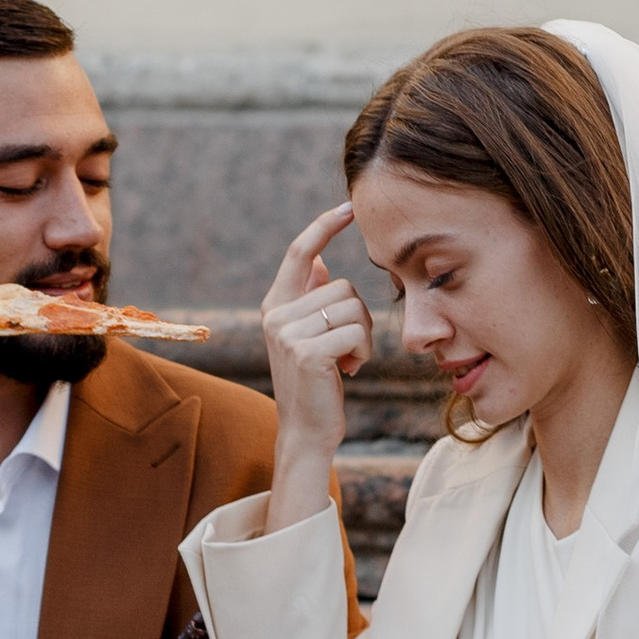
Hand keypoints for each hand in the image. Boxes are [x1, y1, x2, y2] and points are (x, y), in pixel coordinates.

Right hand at [260, 206, 368, 523]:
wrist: (306, 431)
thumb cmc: (316, 382)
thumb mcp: (310, 335)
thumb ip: (310, 298)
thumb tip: (321, 260)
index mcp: (275, 305)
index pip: (299, 251)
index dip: (324, 226)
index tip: (349, 207)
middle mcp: (275, 314)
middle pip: (344, 286)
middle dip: (359, 318)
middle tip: (346, 350)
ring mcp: (288, 333)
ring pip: (353, 307)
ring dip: (363, 337)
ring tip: (346, 361)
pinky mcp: (307, 353)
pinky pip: (357, 332)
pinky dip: (363, 352)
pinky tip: (349, 372)